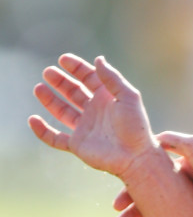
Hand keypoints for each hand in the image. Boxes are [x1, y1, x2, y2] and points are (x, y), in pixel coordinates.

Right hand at [28, 53, 156, 177]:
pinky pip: (56, 138)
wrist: (135, 157)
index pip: (89, 79)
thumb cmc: (136, 127)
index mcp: (107, 98)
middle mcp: (95, 112)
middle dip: (61, 82)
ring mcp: (85, 128)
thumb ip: (112, 78)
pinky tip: (33, 120)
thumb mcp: (128, 96)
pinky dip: (43, 131)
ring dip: (50, 100)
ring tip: (38, 88)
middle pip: (74, 92)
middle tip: (48, 72)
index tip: (63, 59)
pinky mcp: (78, 145)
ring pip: (63, 111)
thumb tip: (98, 59)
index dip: (77, 68)